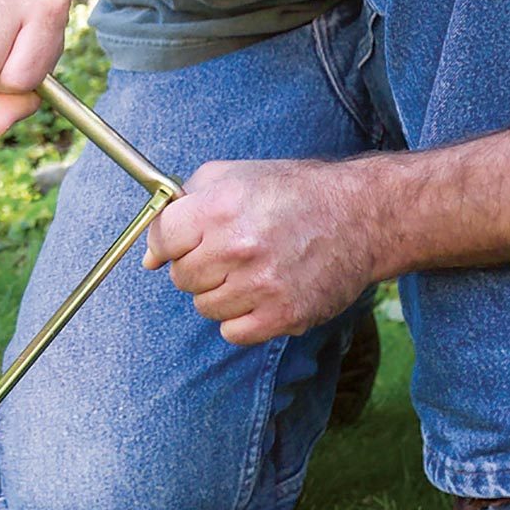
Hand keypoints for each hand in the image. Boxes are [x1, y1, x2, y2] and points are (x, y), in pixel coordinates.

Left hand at [142, 159, 379, 345]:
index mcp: (221, 207)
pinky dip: (243, 318)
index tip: (185, 242)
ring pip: (205, 307)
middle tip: (232, 252)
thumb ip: (182, 207)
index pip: (162, 240)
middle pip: (181, 278)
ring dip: (222, 293)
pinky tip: (264, 293)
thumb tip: (149, 257)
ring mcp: (261, 286)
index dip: (169, 243)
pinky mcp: (282, 316)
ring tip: (253, 270)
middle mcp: (238, 247)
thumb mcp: (233, 177)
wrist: (360, 216)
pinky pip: (232, 332)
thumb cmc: (291, 194)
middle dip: (200, 266)